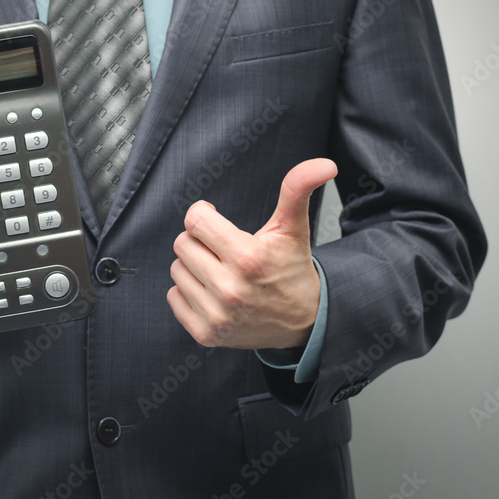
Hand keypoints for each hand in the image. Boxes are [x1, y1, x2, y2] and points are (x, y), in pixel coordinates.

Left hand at [167, 158, 337, 349]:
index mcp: (247, 258)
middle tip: (223, 249)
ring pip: (177, 270)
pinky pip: (173, 298)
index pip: (195, 220)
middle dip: (201, 241)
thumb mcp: (293, 227)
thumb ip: (298, 189)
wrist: (304, 321)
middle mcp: (229, 289)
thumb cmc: (292, 269)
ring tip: (221, 271)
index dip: (204, 215)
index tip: (215, 220)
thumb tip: (325, 164)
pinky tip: (213, 292)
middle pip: (183, 244)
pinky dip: (188, 293)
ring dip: (194, 267)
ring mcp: (216, 315)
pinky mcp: (206, 334)